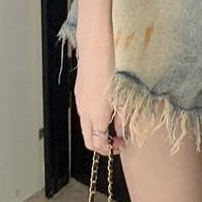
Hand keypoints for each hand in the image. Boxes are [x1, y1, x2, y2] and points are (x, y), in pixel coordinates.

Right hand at [73, 41, 127, 155]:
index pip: (97, 143)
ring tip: (112, 124)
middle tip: (115, 141)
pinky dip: (92, 118)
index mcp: (97, 115)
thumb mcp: (122, 97)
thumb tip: (122, 131)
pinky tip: (105, 109)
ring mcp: (80, 102)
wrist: (96, 51)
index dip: (108, 149)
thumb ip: (122, 117)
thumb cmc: (111, 71)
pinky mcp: (79, 93)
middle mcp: (85, 112)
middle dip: (101, 144)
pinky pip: (84, 112)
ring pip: (85, 126)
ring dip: (96, 131)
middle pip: (88, 139)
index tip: (119, 145)